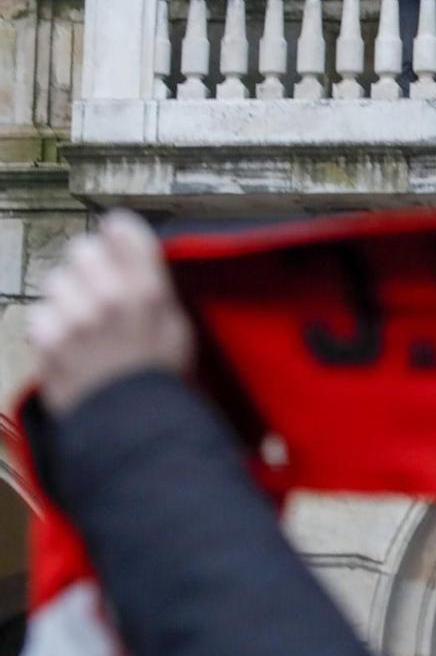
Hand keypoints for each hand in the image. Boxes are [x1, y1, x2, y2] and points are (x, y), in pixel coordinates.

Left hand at [28, 211, 193, 416]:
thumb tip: (134, 254)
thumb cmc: (158, 380)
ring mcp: (75, 318)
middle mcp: (110, 297)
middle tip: (96, 288)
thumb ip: (154, 287)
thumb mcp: (176, 328)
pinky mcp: (48, 340)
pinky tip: (68, 346)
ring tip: (82, 324)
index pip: (121, 229)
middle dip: (87, 266)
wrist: (132, 427)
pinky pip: (39, 315)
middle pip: (81, 249)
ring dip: (66, 298)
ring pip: (55, 282)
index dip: (117, 234)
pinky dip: (50, 329)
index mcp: (149, 291)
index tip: (116, 242)